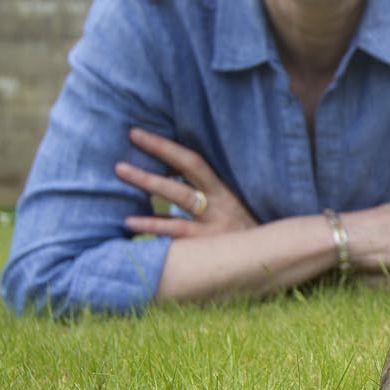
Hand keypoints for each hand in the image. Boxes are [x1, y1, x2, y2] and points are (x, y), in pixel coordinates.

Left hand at [117, 127, 256, 237]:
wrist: (271, 255)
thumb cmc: (241, 225)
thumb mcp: (226, 202)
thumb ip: (200, 187)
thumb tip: (164, 168)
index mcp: (222, 189)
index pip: (191, 162)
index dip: (164, 147)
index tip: (135, 134)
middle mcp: (218, 207)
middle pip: (181, 187)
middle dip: (149, 176)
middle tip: (119, 165)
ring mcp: (213, 230)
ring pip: (179, 211)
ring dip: (149, 204)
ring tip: (123, 203)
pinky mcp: (208, 250)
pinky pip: (178, 238)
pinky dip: (155, 229)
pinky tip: (130, 223)